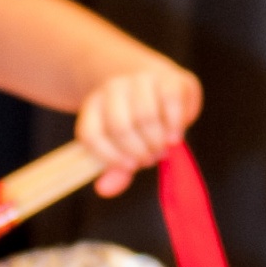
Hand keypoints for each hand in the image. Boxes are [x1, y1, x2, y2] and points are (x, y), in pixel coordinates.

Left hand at [78, 62, 203, 191]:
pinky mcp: (169, 77)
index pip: (90, 134)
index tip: (130, 166)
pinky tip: (175, 134)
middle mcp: (113, 87)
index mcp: (94, 105)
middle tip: (151, 158)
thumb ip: (117, 168)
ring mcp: (140, 79)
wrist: (159, 82)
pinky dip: (175, 124)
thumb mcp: (125, 145)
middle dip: (139, 150)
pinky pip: (171, 101)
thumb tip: (105, 190)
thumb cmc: (140, 122)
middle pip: (120, 126)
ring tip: (164, 147)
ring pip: (145, 114)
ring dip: (157, 140)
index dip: (109, 157)